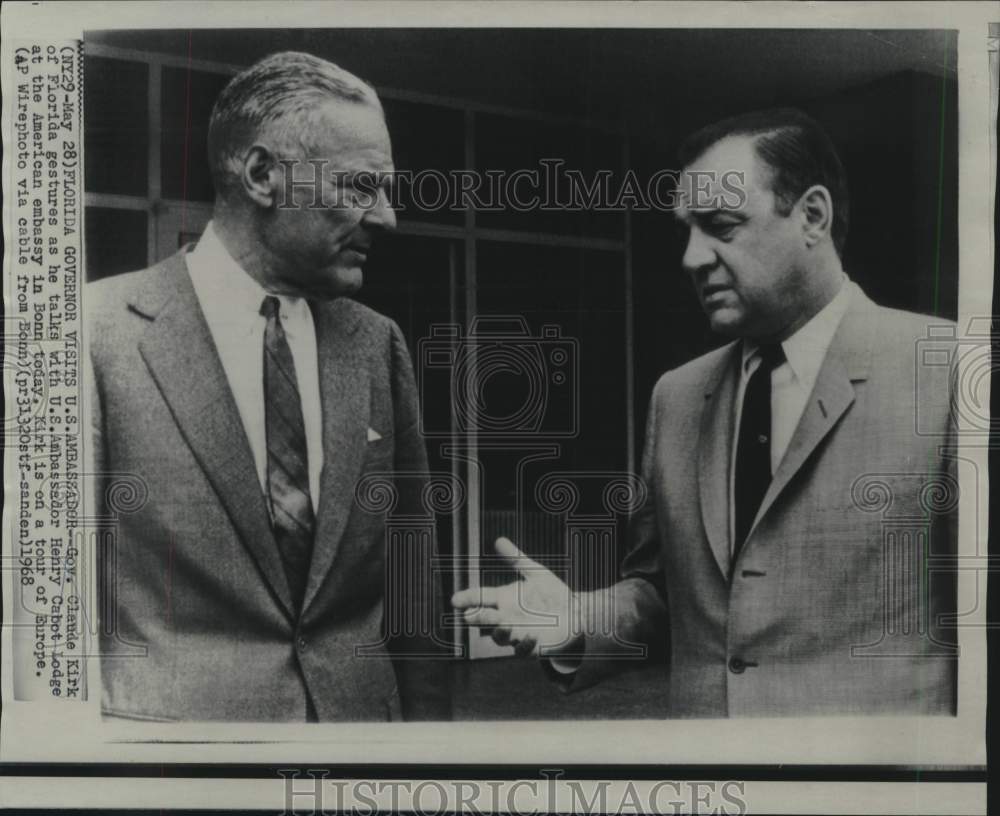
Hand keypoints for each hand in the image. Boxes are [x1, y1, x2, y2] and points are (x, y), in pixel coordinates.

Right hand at [451, 536, 582, 657]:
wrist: (576, 614)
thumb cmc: (553, 594)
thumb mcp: (535, 573)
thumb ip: (517, 559)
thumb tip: (498, 539)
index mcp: (504, 599)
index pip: (480, 598)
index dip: (467, 599)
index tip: (455, 600)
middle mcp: (507, 617)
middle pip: (485, 619)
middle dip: (477, 618)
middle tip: (470, 616)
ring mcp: (517, 633)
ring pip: (500, 637)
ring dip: (499, 632)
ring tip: (504, 624)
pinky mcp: (532, 647)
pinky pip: (523, 650)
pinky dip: (524, 644)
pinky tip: (531, 635)